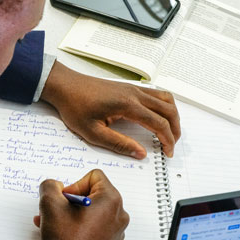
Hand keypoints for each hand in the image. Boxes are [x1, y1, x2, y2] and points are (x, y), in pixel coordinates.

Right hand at [34, 169, 128, 239]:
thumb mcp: (50, 203)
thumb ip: (50, 185)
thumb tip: (53, 185)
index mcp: (111, 199)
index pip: (93, 176)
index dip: (74, 184)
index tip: (65, 199)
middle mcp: (118, 213)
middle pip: (92, 192)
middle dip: (70, 199)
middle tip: (60, 209)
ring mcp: (115, 228)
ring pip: (90, 208)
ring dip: (71, 211)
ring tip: (55, 220)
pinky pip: (93, 222)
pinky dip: (77, 223)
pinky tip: (62, 230)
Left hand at [40, 62, 180, 157]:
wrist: (64, 86)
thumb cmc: (74, 106)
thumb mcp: (93, 132)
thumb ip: (118, 144)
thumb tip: (141, 153)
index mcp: (127, 104)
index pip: (158, 123)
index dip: (167, 140)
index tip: (168, 152)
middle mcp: (134, 93)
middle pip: (168, 109)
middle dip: (175, 129)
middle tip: (172, 145)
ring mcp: (132, 88)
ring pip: (165, 98)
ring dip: (172, 115)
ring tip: (169, 132)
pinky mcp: (128, 87)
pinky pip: (155, 93)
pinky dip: (164, 106)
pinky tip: (158, 117)